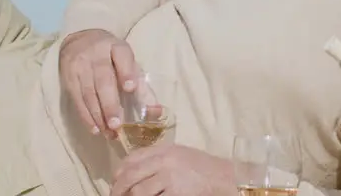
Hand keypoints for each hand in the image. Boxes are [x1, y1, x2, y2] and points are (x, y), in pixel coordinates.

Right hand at [58, 28, 142, 137]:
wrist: (78, 40)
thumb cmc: (109, 55)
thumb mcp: (126, 60)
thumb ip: (140, 82)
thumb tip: (155, 110)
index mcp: (115, 47)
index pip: (122, 56)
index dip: (126, 72)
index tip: (130, 88)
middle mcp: (96, 55)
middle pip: (103, 80)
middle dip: (110, 104)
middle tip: (117, 125)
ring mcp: (80, 66)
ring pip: (88, 93)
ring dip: (99, 116)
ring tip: (109, 133)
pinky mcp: (68, 78)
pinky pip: (77, 100)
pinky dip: (86, 116)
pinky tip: (95, 129)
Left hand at [110, 143, 235, 195]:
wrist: (225, 177)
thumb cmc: (203, 168)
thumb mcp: (179, 155)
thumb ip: (158, 158)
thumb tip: (133, 171)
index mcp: (164, 150)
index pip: (132, 158)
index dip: (119, 173)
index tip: (115, 183)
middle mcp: (164, 160)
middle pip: (130, 175)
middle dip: (118, 190)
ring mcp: (169, 177)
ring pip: (138, 191)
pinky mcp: (176, 192)